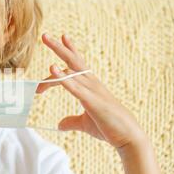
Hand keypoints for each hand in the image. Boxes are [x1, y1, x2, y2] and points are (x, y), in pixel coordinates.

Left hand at [36, 33, 148, 149]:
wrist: (128, 137)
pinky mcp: (91, 101)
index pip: (79, 64)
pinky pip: (74, 86)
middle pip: (73, 61)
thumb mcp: (86, 124)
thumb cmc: (110, 128)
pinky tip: (52, 69)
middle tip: (45, 36)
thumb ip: (72, 121)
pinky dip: (62, 77)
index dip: (71, 50)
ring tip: (46, 43)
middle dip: (59, 47)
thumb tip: (59, 125)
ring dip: (56, 57)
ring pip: (71, 70)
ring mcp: (92, 91)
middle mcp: (92, 84)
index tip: (63, 37)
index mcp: (92, 86)